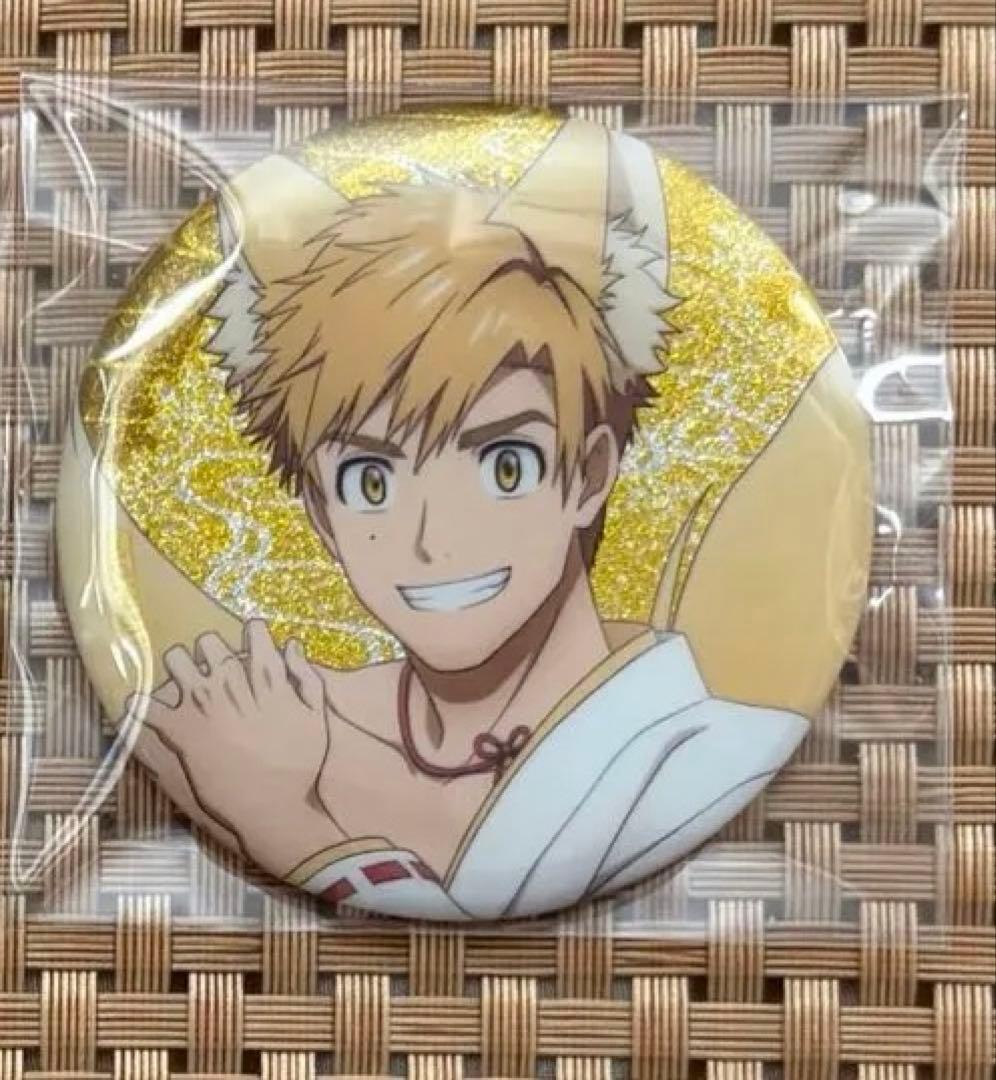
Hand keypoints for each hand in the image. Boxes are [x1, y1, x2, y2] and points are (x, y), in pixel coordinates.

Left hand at [132, 620, 343, 873]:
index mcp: (266, 676)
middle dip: (208, 650)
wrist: (276, 807)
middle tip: (210, 666)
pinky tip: (138, 707)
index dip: (251, 632)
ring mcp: (201, 704)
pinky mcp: (179, 731)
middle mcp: (231, 681)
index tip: (248, 638)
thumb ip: (306, 676)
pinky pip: (147, 706)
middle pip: (208, 642)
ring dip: (177, 668)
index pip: (254, 632)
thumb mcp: (317, 716)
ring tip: (179, 681)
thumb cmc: (301, 764)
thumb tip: (292, 645)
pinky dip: (139, 705)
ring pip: (175, 660)